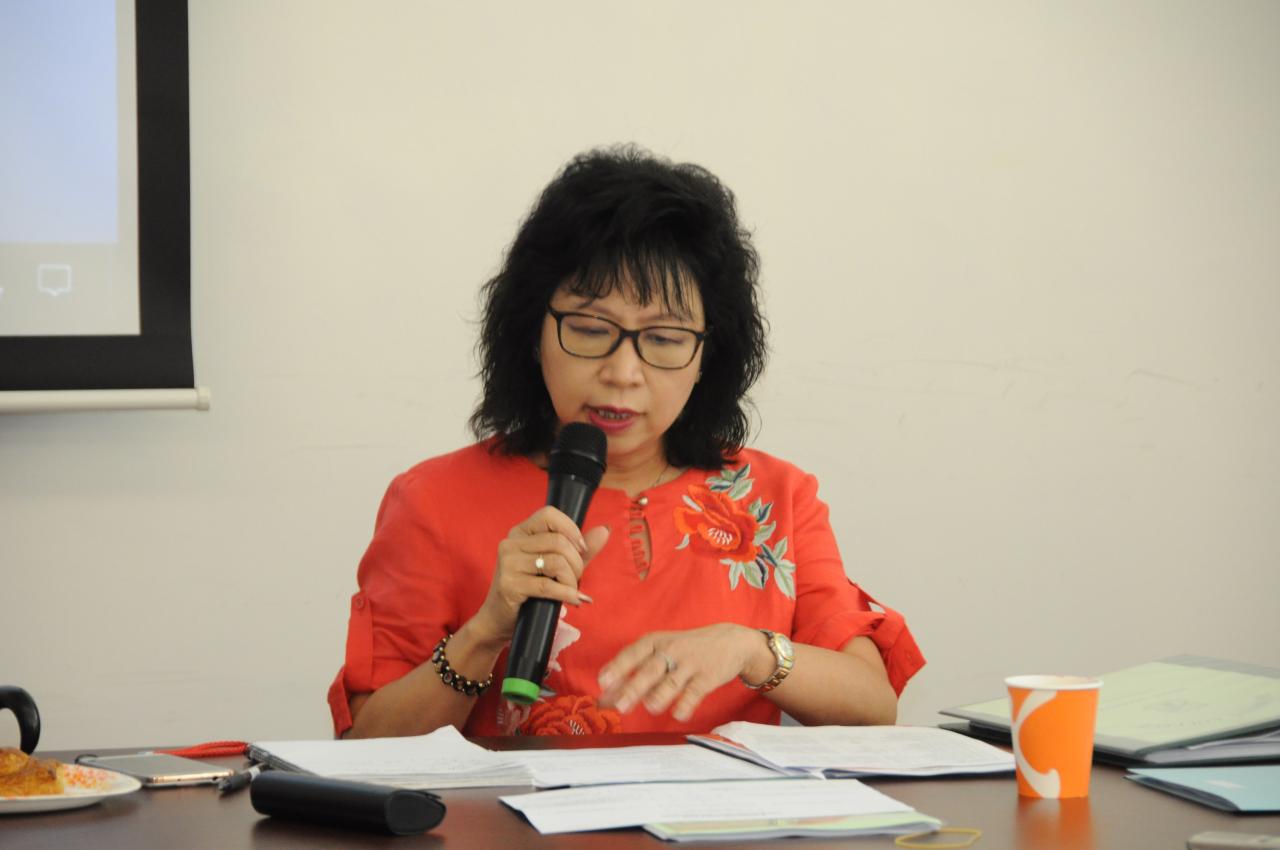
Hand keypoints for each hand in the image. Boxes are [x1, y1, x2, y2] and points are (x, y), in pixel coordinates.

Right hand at [469, 506, 609, 647]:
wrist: (500, 620)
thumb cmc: (530, 591)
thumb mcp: (558, 566)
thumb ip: (581, 549)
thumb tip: (604, 530)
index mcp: (520, 532)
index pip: (549, 514)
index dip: (571, 529)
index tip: (581, 549)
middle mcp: (511, 543)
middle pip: (558, 541)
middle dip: (576, 563)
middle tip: (577, 579)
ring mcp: (507, 564)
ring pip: (555, 562)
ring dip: (572, 580)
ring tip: (572, 591)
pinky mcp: (509, 585)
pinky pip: (548, 586)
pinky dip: (567, 594)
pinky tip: (575, 600)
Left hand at [597, 624, 770, 722]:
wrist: (729, 641)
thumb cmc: (684, 650)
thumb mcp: (659, 652)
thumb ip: (633, 674)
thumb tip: (603, 699)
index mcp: (654, 642)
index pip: (633, 653)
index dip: (618, 668)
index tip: (604, 682)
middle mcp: (671, 650)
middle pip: (650, 669)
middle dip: (634, 687)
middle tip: (620, 705)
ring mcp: (690, 663)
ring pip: (671, 681)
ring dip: (659, 696)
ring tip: (651, 707)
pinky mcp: (707, 677)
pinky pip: (694, 692)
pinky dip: (686, 704)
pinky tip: (679, 714)